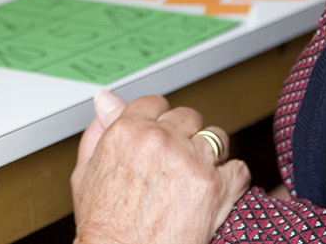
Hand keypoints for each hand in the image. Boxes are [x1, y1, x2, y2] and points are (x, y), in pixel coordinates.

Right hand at [71, 93, 249, 243]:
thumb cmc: (103, 225)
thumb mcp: (86, 172)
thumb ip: (98, 130)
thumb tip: (106, 101)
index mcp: (128, 131)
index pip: (156, 103)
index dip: (159, 121)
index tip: (160, 136)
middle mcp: (161, 140)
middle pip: (188, 117)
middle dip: (185, 136)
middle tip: (177, 162)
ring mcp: (191, 162)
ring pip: (217, 138)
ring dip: (211, 155)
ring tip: (198, 176)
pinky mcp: (216, 187)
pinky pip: (238, 168)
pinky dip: (233, 180)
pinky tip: (218, 190)